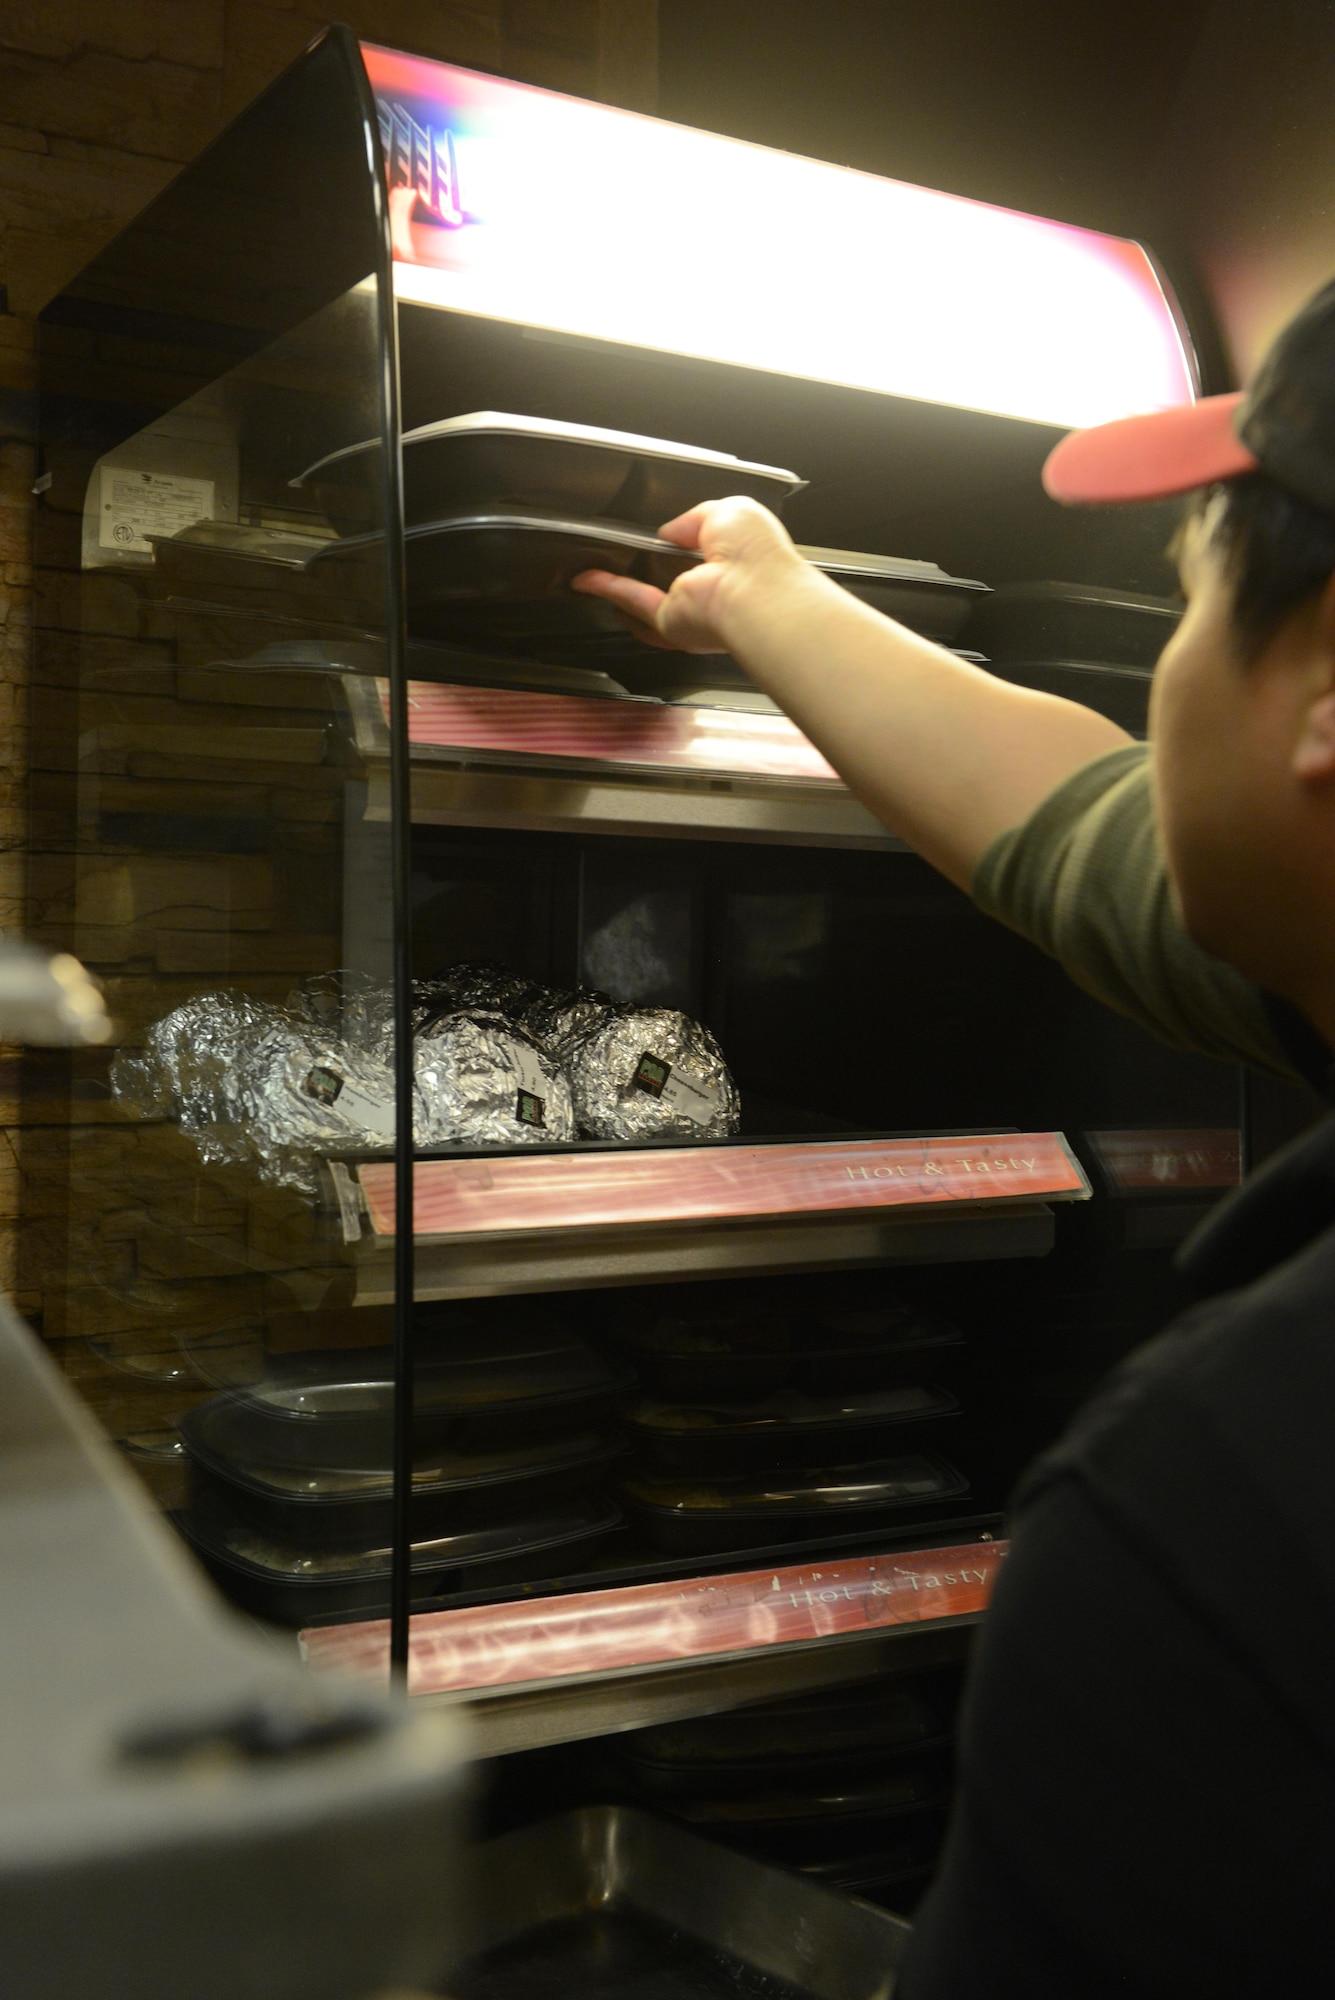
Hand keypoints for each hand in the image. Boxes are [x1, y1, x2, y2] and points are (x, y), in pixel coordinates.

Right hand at [571, 496, 803, 653]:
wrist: (757, 591)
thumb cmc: (756, 553)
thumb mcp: (729, 512)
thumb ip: (695, 519)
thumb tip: (669, 532)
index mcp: (732, 564)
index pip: (700, 557)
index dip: (678, 548)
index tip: (655, 541)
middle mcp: (711, 592)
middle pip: (669, 585)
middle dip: (643, 574)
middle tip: (616, 559)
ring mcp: (690, 611)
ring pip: (646, 599)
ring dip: (616, 586)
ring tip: (589, 573)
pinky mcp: (671, 623)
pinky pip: (636, 603)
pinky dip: (609, 590)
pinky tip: (587, 580)